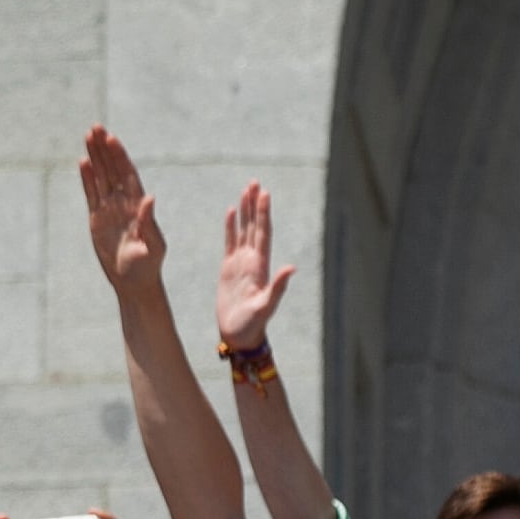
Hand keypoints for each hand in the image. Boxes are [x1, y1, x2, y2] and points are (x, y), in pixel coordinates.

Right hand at [78, 125, 163, 290]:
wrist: (134, 282)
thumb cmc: (148, 266)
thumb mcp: (152, 246)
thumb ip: (149, 223)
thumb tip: (150, 198)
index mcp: (138, 205)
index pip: (127, 174)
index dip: (119, 156)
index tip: (111, 138)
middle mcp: (124, 202)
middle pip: (112, 169)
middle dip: (104, 148)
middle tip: (95, 127)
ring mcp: (110, 209)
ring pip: (101, 176)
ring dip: (95, 157)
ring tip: (88, 135)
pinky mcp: (98, 218)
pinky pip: (91, 193)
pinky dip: (87, 178)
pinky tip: (83, 162)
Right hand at [215, 181, 292, 353]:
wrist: (239, 336)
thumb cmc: (252, 325)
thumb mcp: (265, 306)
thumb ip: (278, 287)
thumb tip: (292, 267)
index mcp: (261, 266)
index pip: (263, 233)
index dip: (263, 213)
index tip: (264, 193)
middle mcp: (252, 261)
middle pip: (254, 226)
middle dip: (254, 204)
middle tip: (254, 182)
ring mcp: (240, 264)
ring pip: (243, 230)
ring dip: (244, 211)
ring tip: (245, 190)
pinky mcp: (228, 269)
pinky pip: (229, 242)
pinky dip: (230, 227)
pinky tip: (230, 213)